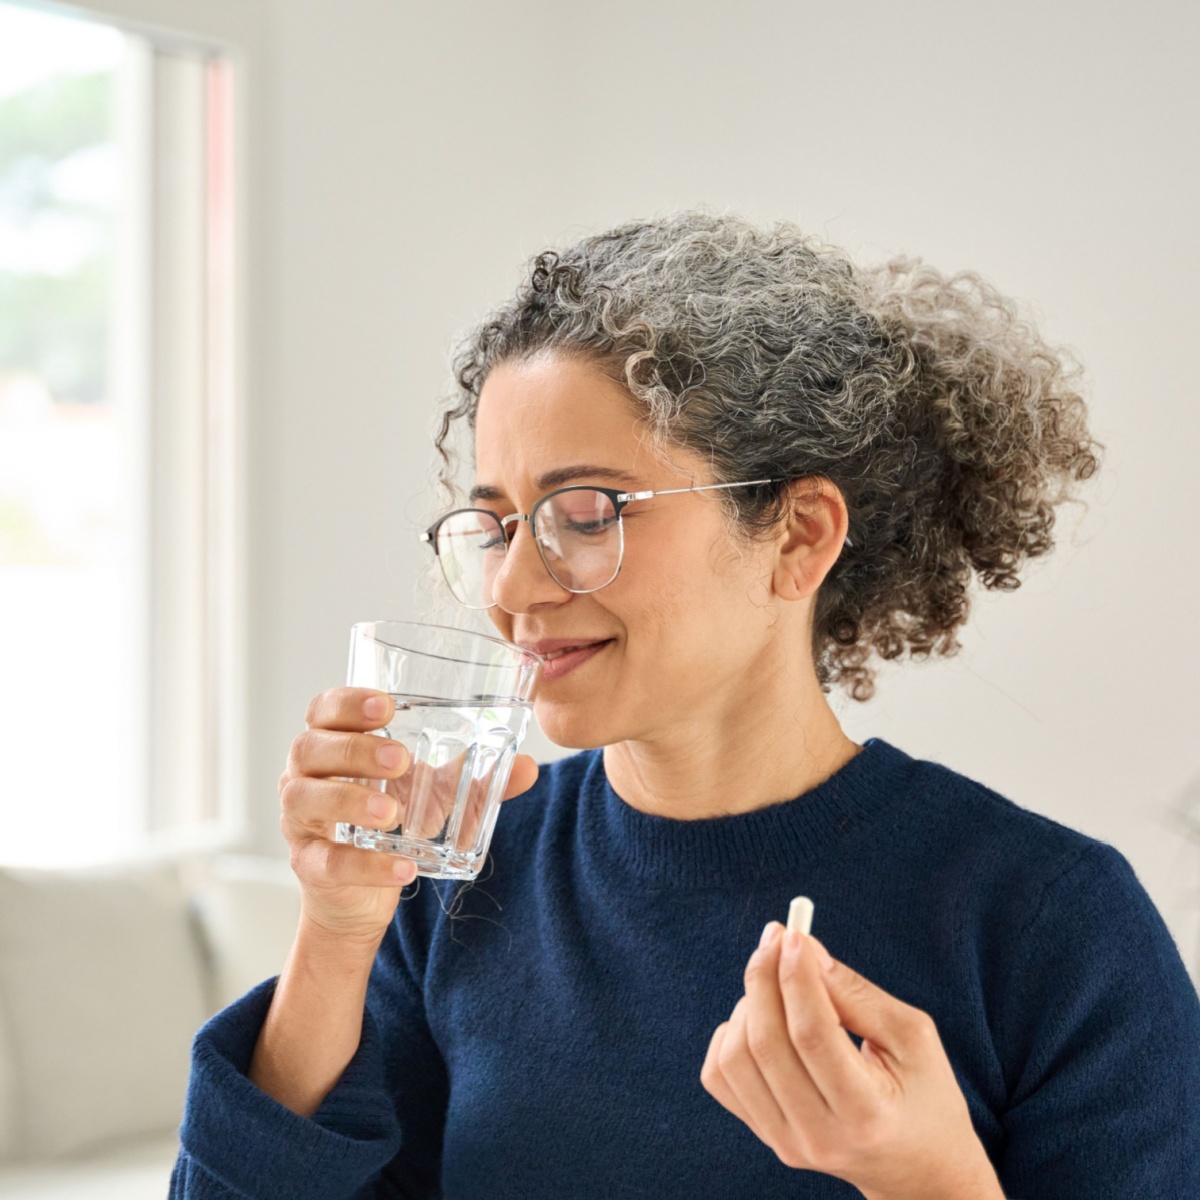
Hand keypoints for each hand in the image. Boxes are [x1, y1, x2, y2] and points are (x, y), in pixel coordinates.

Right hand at [278, 687, 538, 944]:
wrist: (361, 893)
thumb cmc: (392, 818)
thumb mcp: (435, 793)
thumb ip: (474, 777)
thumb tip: (528, 767)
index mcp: (334, 742)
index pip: (324, 709)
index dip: (348, 703)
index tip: (386, 707)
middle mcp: (305, 774)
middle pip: (311, 747)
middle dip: (355, 749)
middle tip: (401, 760)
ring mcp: (301, 820)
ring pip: (306, 798)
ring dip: (349, 800)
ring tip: (390, 812)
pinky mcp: (308, 864)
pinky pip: (328, 861)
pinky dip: (366, 865)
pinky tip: (403, 867)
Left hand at [700, 923, 1004, 1199]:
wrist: (918, 1167)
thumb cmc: (923, 1092)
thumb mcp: (911, 1036)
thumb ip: (855, 993)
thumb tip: (802, 948)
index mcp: (867, 1114)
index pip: (813, 1035)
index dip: (798, 977)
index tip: (794, 934)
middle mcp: (820, 1136)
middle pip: (766, 1043)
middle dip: (765, 977)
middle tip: (776, 938)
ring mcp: (786, 1143)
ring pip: (735, 1057)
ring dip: (748, 1004)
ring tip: (778, 986)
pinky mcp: (765, 1137)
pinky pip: (719, 1076)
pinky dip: (729, 1034)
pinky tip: (760, 1021)